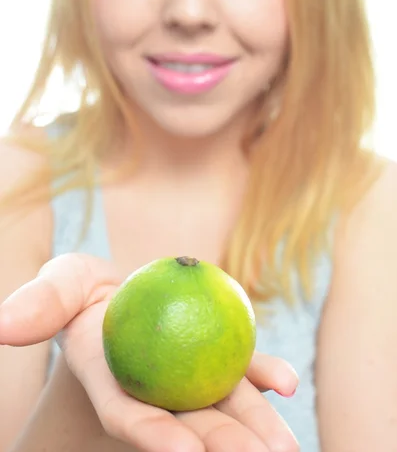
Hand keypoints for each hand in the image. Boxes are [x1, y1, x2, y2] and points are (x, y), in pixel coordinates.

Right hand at [0, 253, 298, 451]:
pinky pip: (243, 372)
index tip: (184, 451)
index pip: (131, 415)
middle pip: (188, 426)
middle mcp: (156, 392)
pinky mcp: (216, 362)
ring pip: (223, 409)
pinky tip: (288, 382)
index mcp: (115, 382)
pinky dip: (264, 376)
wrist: (126, 293)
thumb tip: (4, 324)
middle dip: (220, 447)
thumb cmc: (89, 292)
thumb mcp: (63, 284)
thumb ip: (41, 302)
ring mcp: (190, 381)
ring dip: (256, 428)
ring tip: (286, 446)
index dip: (153, 436)